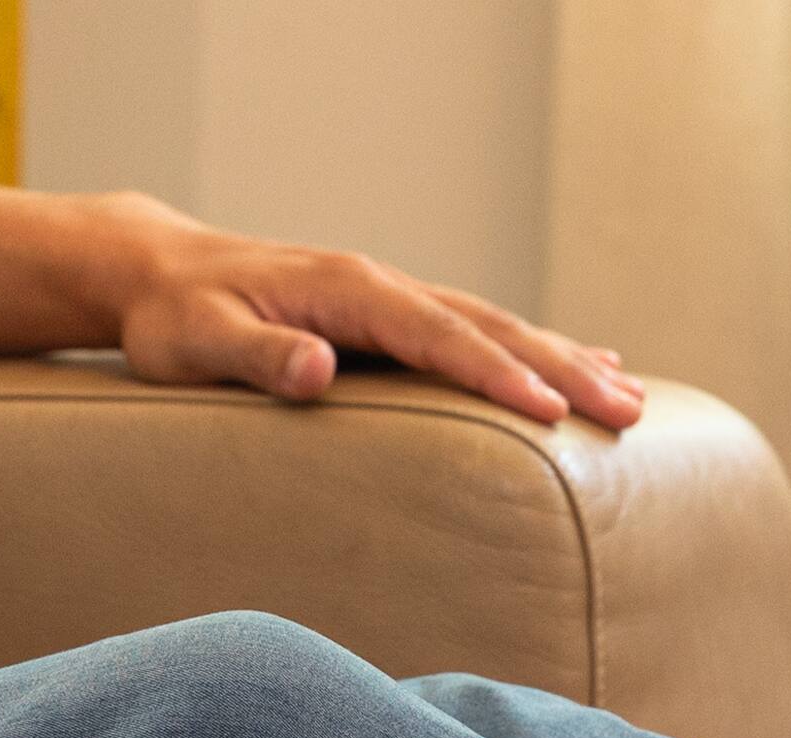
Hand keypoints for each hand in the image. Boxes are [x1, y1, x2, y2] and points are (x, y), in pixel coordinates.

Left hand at [86, 194, 643, 430]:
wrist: (157, 271)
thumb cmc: (175, 318)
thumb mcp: (198, 340)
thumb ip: (257, 355)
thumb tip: (315, 365)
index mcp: (346, 291)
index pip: (438, 334)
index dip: (496, 374)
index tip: (552, 411)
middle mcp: (382, 285)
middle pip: (490, 327)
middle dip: (564, 370)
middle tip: (629, 414)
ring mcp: (396, 297)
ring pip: (498, 327)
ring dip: (569, 361)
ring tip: (633, 399)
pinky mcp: (400, 316)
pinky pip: (484, 332)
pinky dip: (541, 351)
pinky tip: (589, 364)